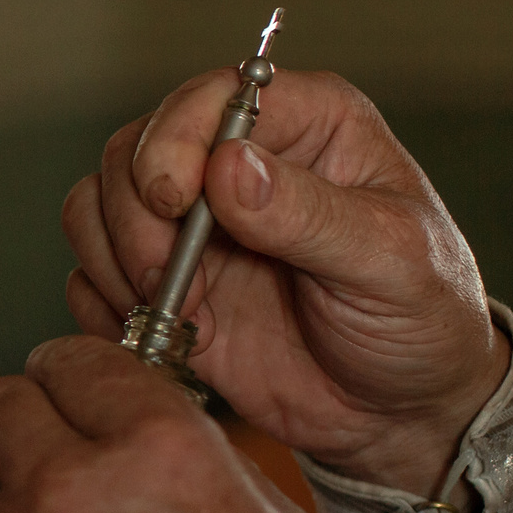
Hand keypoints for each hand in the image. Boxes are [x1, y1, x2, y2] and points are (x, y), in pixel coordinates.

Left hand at [0, 336, 353, 512]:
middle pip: (0, 402)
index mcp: (155, 444)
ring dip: (15, 499)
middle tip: (66, 455)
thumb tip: (150, 427)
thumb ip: (203, 461)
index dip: (88, 378)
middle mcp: (64, 484)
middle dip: (34, 421)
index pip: (79, 358)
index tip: (93, 395)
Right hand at [61, 67, 508, 496]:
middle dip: (134, 220)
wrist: (401, 413)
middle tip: (169, 282)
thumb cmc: (423, 321)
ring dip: (113, 263)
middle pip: (129, 152)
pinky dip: (107, 308)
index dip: (170, 144)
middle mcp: (236, 164)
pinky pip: (89, 276)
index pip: (205, 99)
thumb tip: (229, 165)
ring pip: (94, 207)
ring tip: (174, 313)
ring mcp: (193, 226)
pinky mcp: (164, 285)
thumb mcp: (391, 263)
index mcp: (306, 127)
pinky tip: (163, 335)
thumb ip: (309, 214)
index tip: (174, 203)